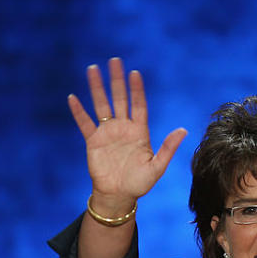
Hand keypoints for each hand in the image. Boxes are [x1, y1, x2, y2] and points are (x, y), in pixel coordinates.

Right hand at [67, 58, 186, 213]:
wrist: (118, 196)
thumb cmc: (140, 183)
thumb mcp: (157, 167)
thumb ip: (168, 148)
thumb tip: (183, 130)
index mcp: (140, 132)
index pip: (138, 105)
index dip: (137, 89)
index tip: (135, 73)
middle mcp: (123, 128)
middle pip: (120, 99)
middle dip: (117, 80)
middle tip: (114, 61)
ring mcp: (107, 133)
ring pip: (101, 105)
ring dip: (97, 88)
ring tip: (93, 69)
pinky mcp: (93, 141)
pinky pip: (85, 123)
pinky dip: (79, 112)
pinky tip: (72, 98)